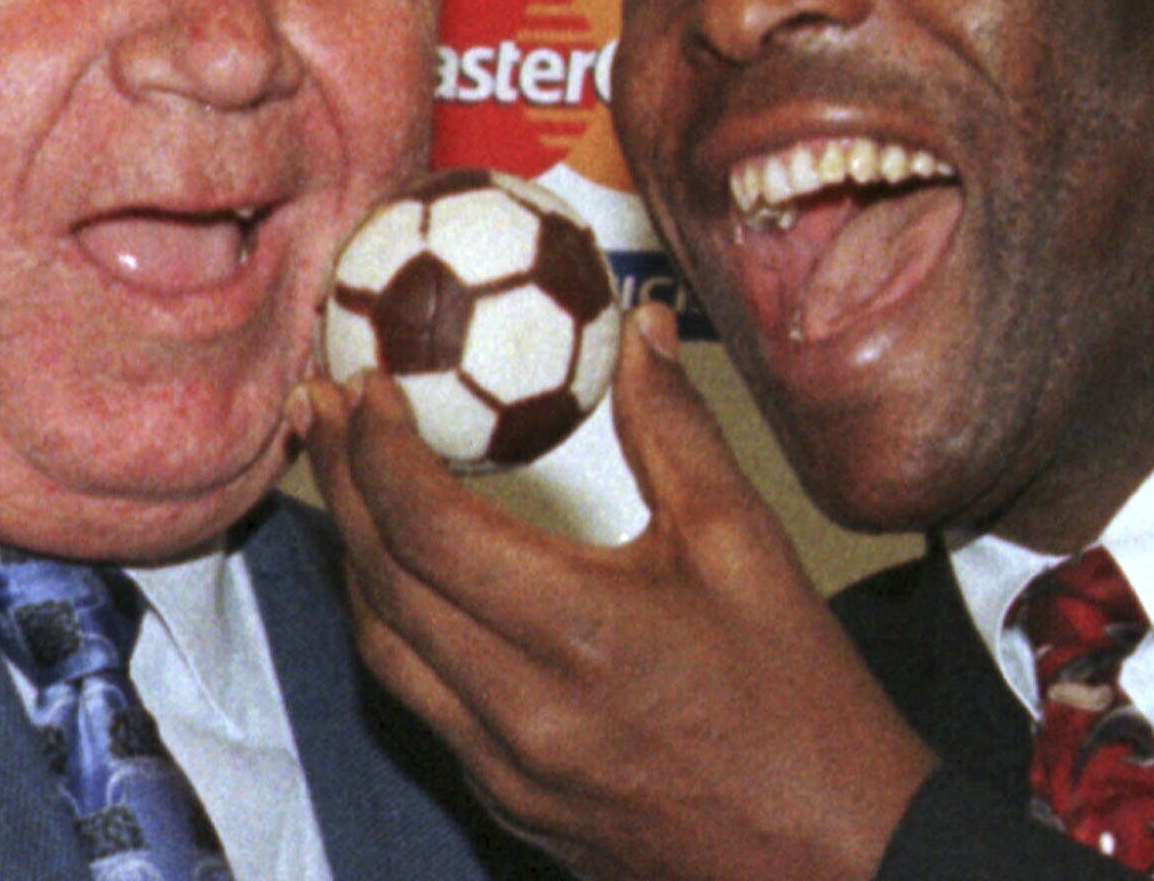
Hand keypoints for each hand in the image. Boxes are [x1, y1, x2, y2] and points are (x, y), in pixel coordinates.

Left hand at [299, 303, 938, 880]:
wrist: (833, 862)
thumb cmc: (803, 705)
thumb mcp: (750, 547)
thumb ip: (676, 429)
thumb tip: (640, 327)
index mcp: (581, 634)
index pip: (428, 528)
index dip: (379, 447)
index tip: (366, 384)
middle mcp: (522, 711)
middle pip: (382, 583)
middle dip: (341, 484)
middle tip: (320, 407)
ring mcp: (505, 769)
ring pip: (384, 651)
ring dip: (352, 558)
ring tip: (344, 479)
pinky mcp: (508, 802)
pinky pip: (420, 702)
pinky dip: (394, 627)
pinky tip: (402, 578)